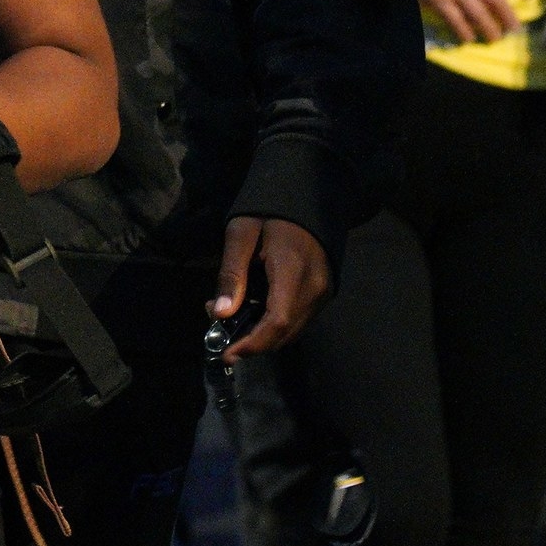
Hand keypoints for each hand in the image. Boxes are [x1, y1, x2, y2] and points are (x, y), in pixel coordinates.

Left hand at [213, 216, 331, 358]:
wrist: (307, 191)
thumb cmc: (269, 210)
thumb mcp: (241, 234)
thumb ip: (231, 274)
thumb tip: (220, 313)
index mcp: (293, 273)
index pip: (276, 323)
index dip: (252, 344)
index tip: (227, 353)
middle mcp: (315, 288)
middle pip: (285, 333)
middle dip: (253, 343)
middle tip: (222, 335)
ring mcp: (324, 290)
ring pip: (294, 329)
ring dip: (264, 335)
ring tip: (233, 321)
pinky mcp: (325, 289)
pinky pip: (300, 318)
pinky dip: (277, 324)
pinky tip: (254, 311)